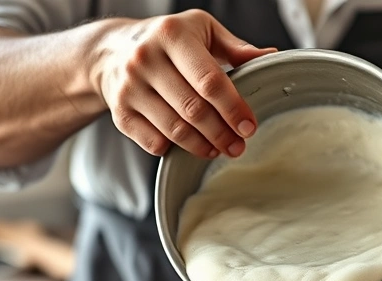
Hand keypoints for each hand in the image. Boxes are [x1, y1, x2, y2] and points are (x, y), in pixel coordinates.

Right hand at [93, 10, 275, 157]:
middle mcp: (145, 59)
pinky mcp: (119, 113)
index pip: (209, 80)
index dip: (233, 107)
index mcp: (172, 35)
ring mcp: (129, 88)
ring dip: (203, 146)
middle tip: (239, 145)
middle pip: (193, 109)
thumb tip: (270, 57)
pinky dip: (177, 150)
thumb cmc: (167, 40)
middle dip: (222, 133)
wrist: (111, 50)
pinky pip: (154, 142)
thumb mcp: (201, 30)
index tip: (248, 126)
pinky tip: (193, 146)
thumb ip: (235, 47)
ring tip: (220, 149)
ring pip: (174, 130)